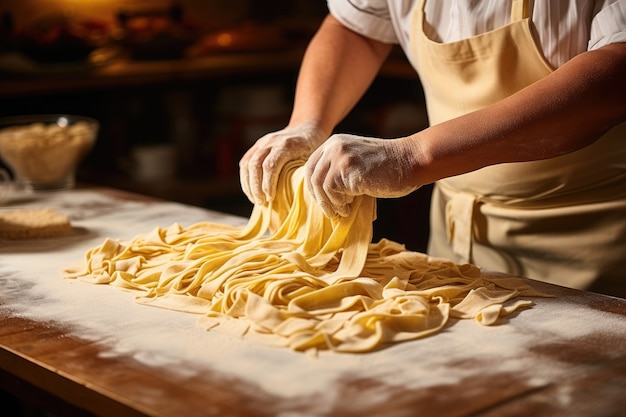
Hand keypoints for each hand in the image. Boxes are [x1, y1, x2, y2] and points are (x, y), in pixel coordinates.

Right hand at [239, 122, 327, 204]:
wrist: (308, 128)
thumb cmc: (313, 148)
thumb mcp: (312, 159)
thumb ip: (302, 173)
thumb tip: (295, 197)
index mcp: (286, 144)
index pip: (270, 166)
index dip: (267, 184)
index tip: (270, 198)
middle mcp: (271, 141)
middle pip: (255, 165)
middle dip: (255, 187)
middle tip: (261, 202)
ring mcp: (262, 142)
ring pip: (247, 164)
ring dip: (249, 184)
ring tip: (255, 200)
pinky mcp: (257, 146)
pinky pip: (246, 162)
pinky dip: (246, 178)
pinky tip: (251, 191)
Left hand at [304, 134, 420, 217]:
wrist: (409, 161)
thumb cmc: (387, 168)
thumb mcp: (357, 162)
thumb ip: (339, 171)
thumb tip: (321, 196)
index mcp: (334, 143)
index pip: (311, 167)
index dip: (313, 188)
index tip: (323, 202)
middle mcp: (334, 146)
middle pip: (312, 176)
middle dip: (319, 198)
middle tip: (331, 212)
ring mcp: (340, 155)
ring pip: (320, 185)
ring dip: (330, 203)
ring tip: (343, 210)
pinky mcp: (347, 167)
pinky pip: (332, 190)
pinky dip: (339, 203)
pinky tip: (350, 206)